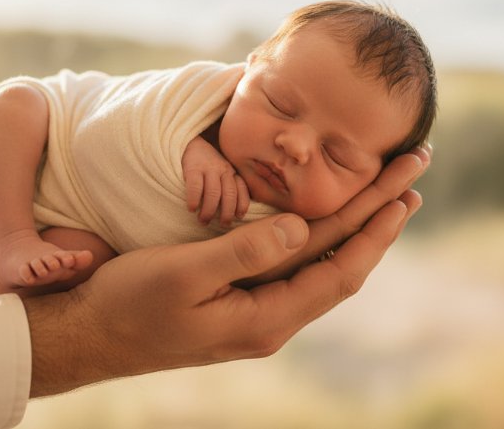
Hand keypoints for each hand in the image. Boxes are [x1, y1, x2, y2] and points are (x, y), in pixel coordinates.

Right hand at [22, 148, 425, 396]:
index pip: (338, 270)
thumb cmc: (129, 303)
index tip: (404, 188)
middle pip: (340, 262)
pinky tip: (331, 218)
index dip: (375, 228)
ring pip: (321, 264)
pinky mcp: (239, 299)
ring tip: (389, 191)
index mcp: (265, 320)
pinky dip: (322, 233)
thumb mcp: (183, 274)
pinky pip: (296, 265)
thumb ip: (245, 252)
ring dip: (356, 223)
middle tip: (413, 168)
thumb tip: (302, 229)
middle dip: (379, 215)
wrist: (90, 334)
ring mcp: (256, 311)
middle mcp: (270, 320)